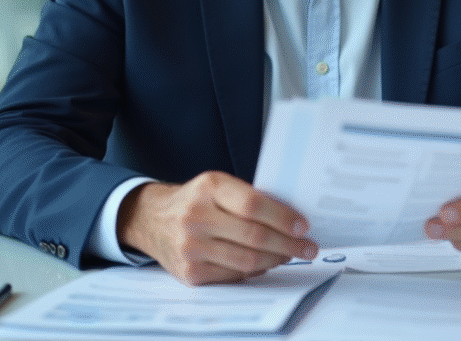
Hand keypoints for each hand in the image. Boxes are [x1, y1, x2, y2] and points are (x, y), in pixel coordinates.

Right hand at [117, 171, 317, 285]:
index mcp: (208, 187)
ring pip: (247, 260)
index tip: (303, 226)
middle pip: (254, 236)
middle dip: (288, 244)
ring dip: (276, 260)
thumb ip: (247, 198)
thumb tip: (292, 220)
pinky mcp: (189, 272)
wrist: (152, 219)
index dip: (283, 217)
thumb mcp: (216, 185)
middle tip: (308, 247)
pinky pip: (233, 275)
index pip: (253, 204)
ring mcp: (191, 247)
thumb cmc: (196, 200)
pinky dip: (255, 271)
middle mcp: (196, 216)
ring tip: (291, 255)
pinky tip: (267, 263)